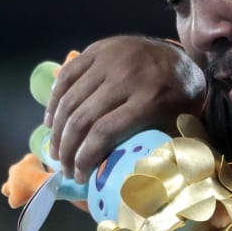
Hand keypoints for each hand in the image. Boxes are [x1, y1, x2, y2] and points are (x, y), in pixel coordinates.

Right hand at [44, 35, 205, 182]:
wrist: (182, 58)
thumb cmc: (179, 100)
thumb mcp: (175, 125)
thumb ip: (154, 147)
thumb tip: (128, 182)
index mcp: (150, 98)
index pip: (104, 132)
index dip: (85, 158)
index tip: (79, 176)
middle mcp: (127, 76)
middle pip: (82, 118)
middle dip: (67, 150)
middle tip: (64, 168)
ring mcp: (110, 59)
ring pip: (69, 99)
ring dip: (56, 131)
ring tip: (55, 152)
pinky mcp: (98, 48)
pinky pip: (66, 76)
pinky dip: (53, 101)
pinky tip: (50, 122)